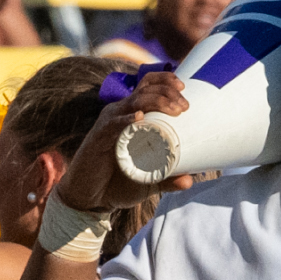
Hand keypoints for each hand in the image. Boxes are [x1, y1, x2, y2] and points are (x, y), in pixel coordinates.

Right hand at [56, 70, 184, 212]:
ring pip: (133, 103)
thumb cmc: (118, 183)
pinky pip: (112, 125)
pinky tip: (140, 118)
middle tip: (184, 107)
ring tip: (174, 110)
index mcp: (130, 116)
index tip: (183, 88)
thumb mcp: (149, 180)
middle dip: (167, 92)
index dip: (164, 81)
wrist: (90, 199)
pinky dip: (127, 120)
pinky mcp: (98, 140)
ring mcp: (108, 126)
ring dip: (156, 101)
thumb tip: (190, 181)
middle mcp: (118, 115)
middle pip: (143, 90)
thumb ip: (169, 179)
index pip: (146, 87)